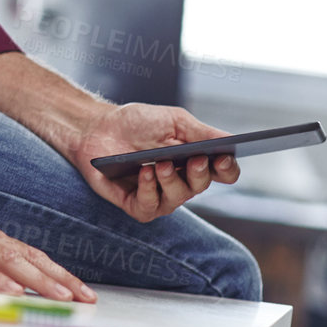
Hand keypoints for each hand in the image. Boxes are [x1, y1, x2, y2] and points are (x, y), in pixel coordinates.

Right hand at [0, 207, 96, 301]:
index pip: (26, 254)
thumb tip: (6, 287)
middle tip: (84, 296)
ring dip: (36, 279)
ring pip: (6, 260)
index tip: (78, 289)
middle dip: (59, 276)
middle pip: (25, 256)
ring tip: (60, 296)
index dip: (55, 271)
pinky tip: (12, 292)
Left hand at [72, 103, 240, 221]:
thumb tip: (229, 141)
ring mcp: (160, 196)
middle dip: (199, 173)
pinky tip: (144, 172)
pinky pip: (149, 206)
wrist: (97, 127)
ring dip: (171, 180)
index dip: (227, 169)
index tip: (223, 158)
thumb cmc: (136, 123)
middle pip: (201, 185)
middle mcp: (181, 182)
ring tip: (161, 163)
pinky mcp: (137, 205)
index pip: (223, 173)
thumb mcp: (173, 121)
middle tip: (194, 160)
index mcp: (195, 161)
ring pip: (177, 198)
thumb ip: (201, 132)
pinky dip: (149, 189)